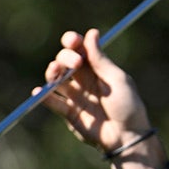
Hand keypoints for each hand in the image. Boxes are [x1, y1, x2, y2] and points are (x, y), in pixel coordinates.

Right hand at [36, 29, 153, 153]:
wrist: (127, 136)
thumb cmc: (128, 106)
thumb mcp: (117, 80)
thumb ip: (100, 59)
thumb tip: (91, 33)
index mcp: (97, 68)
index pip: (80, 49)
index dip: (73, 42)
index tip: (72, 41)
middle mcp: (84, 79)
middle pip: (65, 61)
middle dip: (65, 57)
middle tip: (76, 63)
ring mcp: (75, 96)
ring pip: (55, 79)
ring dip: (52, 72)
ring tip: (56, 73)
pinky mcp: (69, 112)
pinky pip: (52, 101)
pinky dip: (43, 95)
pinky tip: (40, 91)